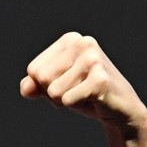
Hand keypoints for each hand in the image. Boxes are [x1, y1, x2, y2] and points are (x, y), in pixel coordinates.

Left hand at [19, 32, 146, 130]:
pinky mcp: (100, 80)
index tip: (68, 83)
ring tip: (85, 94)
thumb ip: (33, 84)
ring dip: (66, 100)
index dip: (45, 84)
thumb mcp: (53, 86)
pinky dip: (77, 106)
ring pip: (53, 91)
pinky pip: (67, 100)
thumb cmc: (83, 93)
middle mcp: (83, 43)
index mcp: (70, 39)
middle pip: (41, 78)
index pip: (33, 69)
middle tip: (77, 90)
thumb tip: (26, 88)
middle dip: (54, 93)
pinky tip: (93, 100)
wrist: (120, 108)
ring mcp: (93, 60)